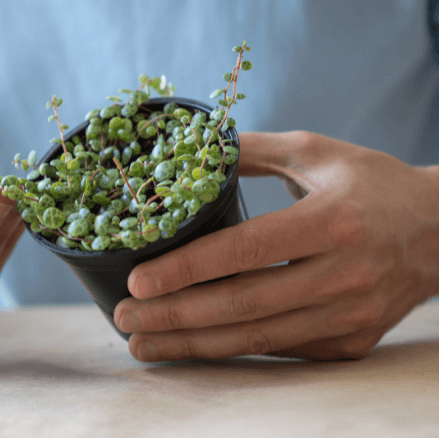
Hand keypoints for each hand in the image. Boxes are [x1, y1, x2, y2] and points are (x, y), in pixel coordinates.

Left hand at [114, 131, 438, 360]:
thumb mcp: (317, 152)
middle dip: (174, 316)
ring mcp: (350, 316)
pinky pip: (278, 348)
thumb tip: (191, 149)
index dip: (187, 269)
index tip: (138, 281)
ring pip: (256, 337)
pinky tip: (192, 345)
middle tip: (124, 318)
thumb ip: (252, 150)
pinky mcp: (351, 342)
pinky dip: (231, 349)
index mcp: (332, 221)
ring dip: (192, 345)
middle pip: (242, 304)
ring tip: (142, 343)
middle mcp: (344, 275)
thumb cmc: (373, 184)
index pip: (245, 251)